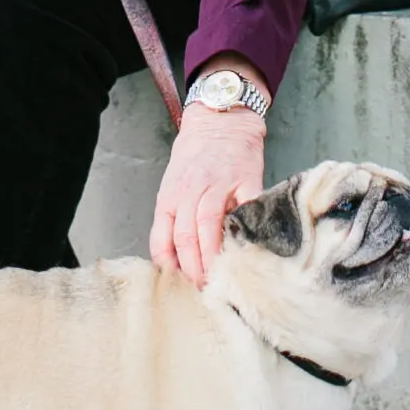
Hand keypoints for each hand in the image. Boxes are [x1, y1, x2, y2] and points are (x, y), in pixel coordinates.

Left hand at [149, 88, 267, 287]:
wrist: (220, 118)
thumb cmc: (195, 155)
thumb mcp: (173, 184)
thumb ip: (173, 217)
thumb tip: (175, 259)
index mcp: (170, 196)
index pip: (163, 239)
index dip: (170, 267)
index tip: (179, 287)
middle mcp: (190, 191)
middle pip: (185, 237)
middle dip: (193, 270)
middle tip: (202, 291)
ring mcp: (218, 185)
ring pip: (208, 227)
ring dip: (213, 258)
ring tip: (219, 280)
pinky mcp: (246, 181)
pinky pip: (245, 211)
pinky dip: (245, 232)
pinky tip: (246, 250)